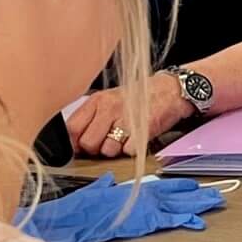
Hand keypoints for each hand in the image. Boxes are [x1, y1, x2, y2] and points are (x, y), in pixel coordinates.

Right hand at [18, 173, 225, 241]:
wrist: (77, 218)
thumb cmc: (83, 207)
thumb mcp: (95, 192)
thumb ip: (104, 186)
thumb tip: (108, 181)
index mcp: (135, 189)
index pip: (163, 186)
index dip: (180, 185)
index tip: (193, 184)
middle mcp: (145, 197)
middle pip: (178, 195)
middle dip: (198, 194)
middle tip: (218, 194)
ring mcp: (147, 209)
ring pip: (180, 206)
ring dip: (198, 204)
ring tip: (216, 202)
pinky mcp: (146, 223)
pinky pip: (170, 221)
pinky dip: (185, 220)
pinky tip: (199, 222)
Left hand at [64, 74, 191, 157]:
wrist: (170, 90)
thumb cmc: (139, 97)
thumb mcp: (109, 99)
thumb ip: (91, 116)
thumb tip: (75, 140)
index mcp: (97, 100)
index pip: (72, 128)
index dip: (75, 142)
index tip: (80, 146)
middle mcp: (109, 108)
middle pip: (88, 143)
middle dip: (96, 149)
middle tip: (105, 143)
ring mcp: (126, 119)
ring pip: (107, 150)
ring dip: (115, 151)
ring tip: (123, 140)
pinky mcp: (142, 130)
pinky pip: (128, 151)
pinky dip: (132, 150)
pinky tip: (135, 139)